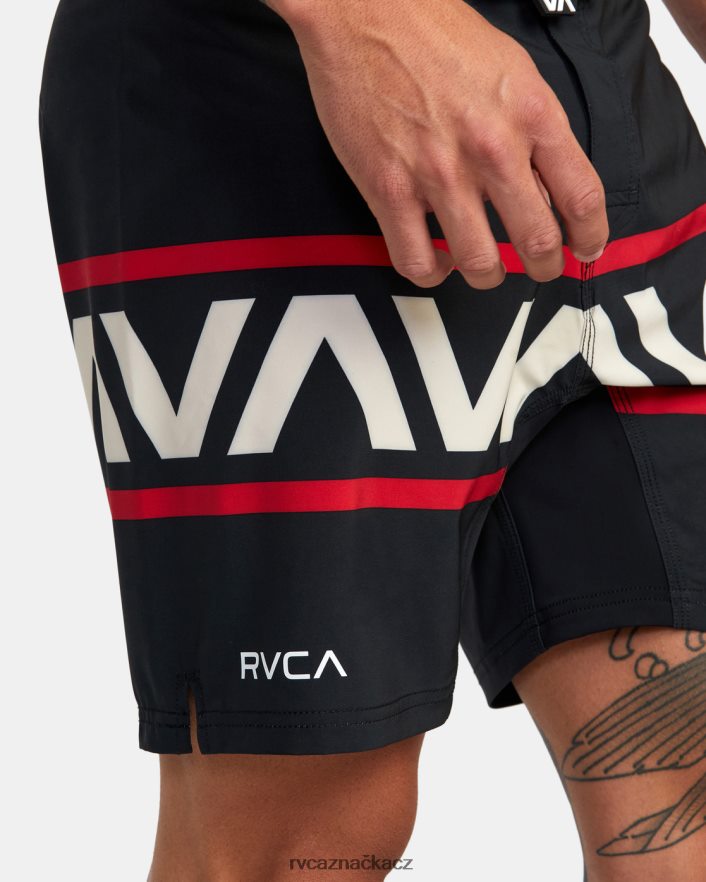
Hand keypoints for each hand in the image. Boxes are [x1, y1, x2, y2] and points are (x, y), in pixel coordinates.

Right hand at [272, 0, 608, 288]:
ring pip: (480, 263)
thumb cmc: (435, 31)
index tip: (586, 250)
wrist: (364, 10)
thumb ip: (533, 127)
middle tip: (539, 270)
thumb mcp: (511, 68)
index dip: (591, 237)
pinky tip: (435, 263)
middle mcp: (491, 149)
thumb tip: (546, 182)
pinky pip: (416, 261)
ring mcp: (438, 174)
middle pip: (537, 240)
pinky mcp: (388, 190)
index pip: (580, 196)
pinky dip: (431, 273)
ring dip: (489, 277)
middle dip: (544, 267)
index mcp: (531, 113)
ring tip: (485, 270)